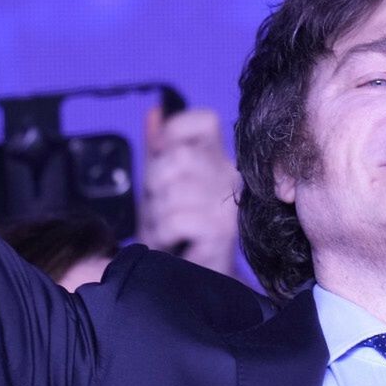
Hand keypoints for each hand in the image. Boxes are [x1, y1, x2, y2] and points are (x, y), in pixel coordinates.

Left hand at [140, 107, 242, 277]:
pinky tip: (172, 241)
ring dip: (156, 215)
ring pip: (173, 191)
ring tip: (165, 228)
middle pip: (179, 156)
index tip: (160, 156)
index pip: (204, 121)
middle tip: (159, 206)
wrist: (193, 273)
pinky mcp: (223, 231)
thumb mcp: (161, 181)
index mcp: (217, 156)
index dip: (173, 133)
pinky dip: (164, 233)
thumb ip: (158, 146)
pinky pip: (176, 220)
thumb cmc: (177, 226)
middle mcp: (230, 174)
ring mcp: (229, 203)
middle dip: (154, 183)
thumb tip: (154, 111)